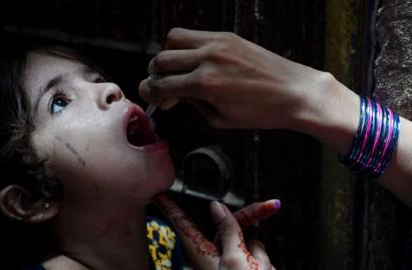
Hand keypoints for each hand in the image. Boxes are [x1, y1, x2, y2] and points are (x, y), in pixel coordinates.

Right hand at [139, 27, 335, 129]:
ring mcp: (218, 43)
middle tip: (163, 86)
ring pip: (173, 38)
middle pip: (161, 59)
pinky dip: (186, 46)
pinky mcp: (228, 36)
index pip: (161, 85)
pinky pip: (195, 34)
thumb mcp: (220, 119)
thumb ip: (192, 104)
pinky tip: (194, 60)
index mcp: (205, 85)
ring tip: (176, 68)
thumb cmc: (262, 112)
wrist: (295, 92)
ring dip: (167, 54)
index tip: (150, 96)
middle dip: (154, 75)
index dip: (149, 93)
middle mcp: (208, 59)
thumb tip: (175, 93)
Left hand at [154, 194, 279, 269]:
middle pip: (229, 224)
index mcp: (202, 253)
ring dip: (259, 253)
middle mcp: (213, 255)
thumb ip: (229, 231)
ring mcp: (230, 261)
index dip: (170, 208)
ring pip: (249, 241)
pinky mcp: (244, 266)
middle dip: (252, 220)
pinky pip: (258, 254)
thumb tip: (217, 207)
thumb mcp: (235, 259)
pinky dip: (263, 262)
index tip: (156, 195)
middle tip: (272, 206)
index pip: (182, 223)